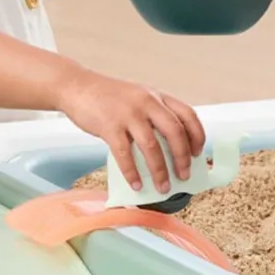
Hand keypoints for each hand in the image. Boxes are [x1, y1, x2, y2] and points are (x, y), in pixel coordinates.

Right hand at [57, 70, 206, 193]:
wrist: (77, 87)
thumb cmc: (108, 97)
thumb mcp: (138, 97)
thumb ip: (153, 115)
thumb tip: (169, 150)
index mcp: (157, 96)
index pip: (187, 114)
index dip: (197, 136)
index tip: (198, 153)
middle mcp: (147, 102)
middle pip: (174, 132)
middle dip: (182, 158)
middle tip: (184, 175)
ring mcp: (128, 114)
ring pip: (152, 147)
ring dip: (160, 171)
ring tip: (163, 187)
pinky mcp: (109, 126)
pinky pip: (125, 154)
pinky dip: (132, 173)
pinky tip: (136, 185)